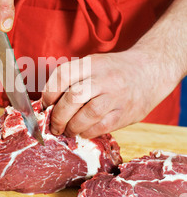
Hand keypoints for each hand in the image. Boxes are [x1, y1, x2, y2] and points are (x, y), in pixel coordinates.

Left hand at [42, 48, 178, 138]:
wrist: (151, 70)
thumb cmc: (114, 71)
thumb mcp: (94, 64)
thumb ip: (74, 79)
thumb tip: (48, 104)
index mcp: (91, 63)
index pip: (63, 75)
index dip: (49, 93)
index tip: (45, 105)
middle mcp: (103, 78)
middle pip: (73, 98)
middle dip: (58, 116)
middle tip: (54, 125)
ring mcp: (116, 96)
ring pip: (87, 114)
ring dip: (72, 127)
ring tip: (67, 130)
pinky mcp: (125, 112)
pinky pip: (102, 126)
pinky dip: (88, 132)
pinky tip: (83, 132)